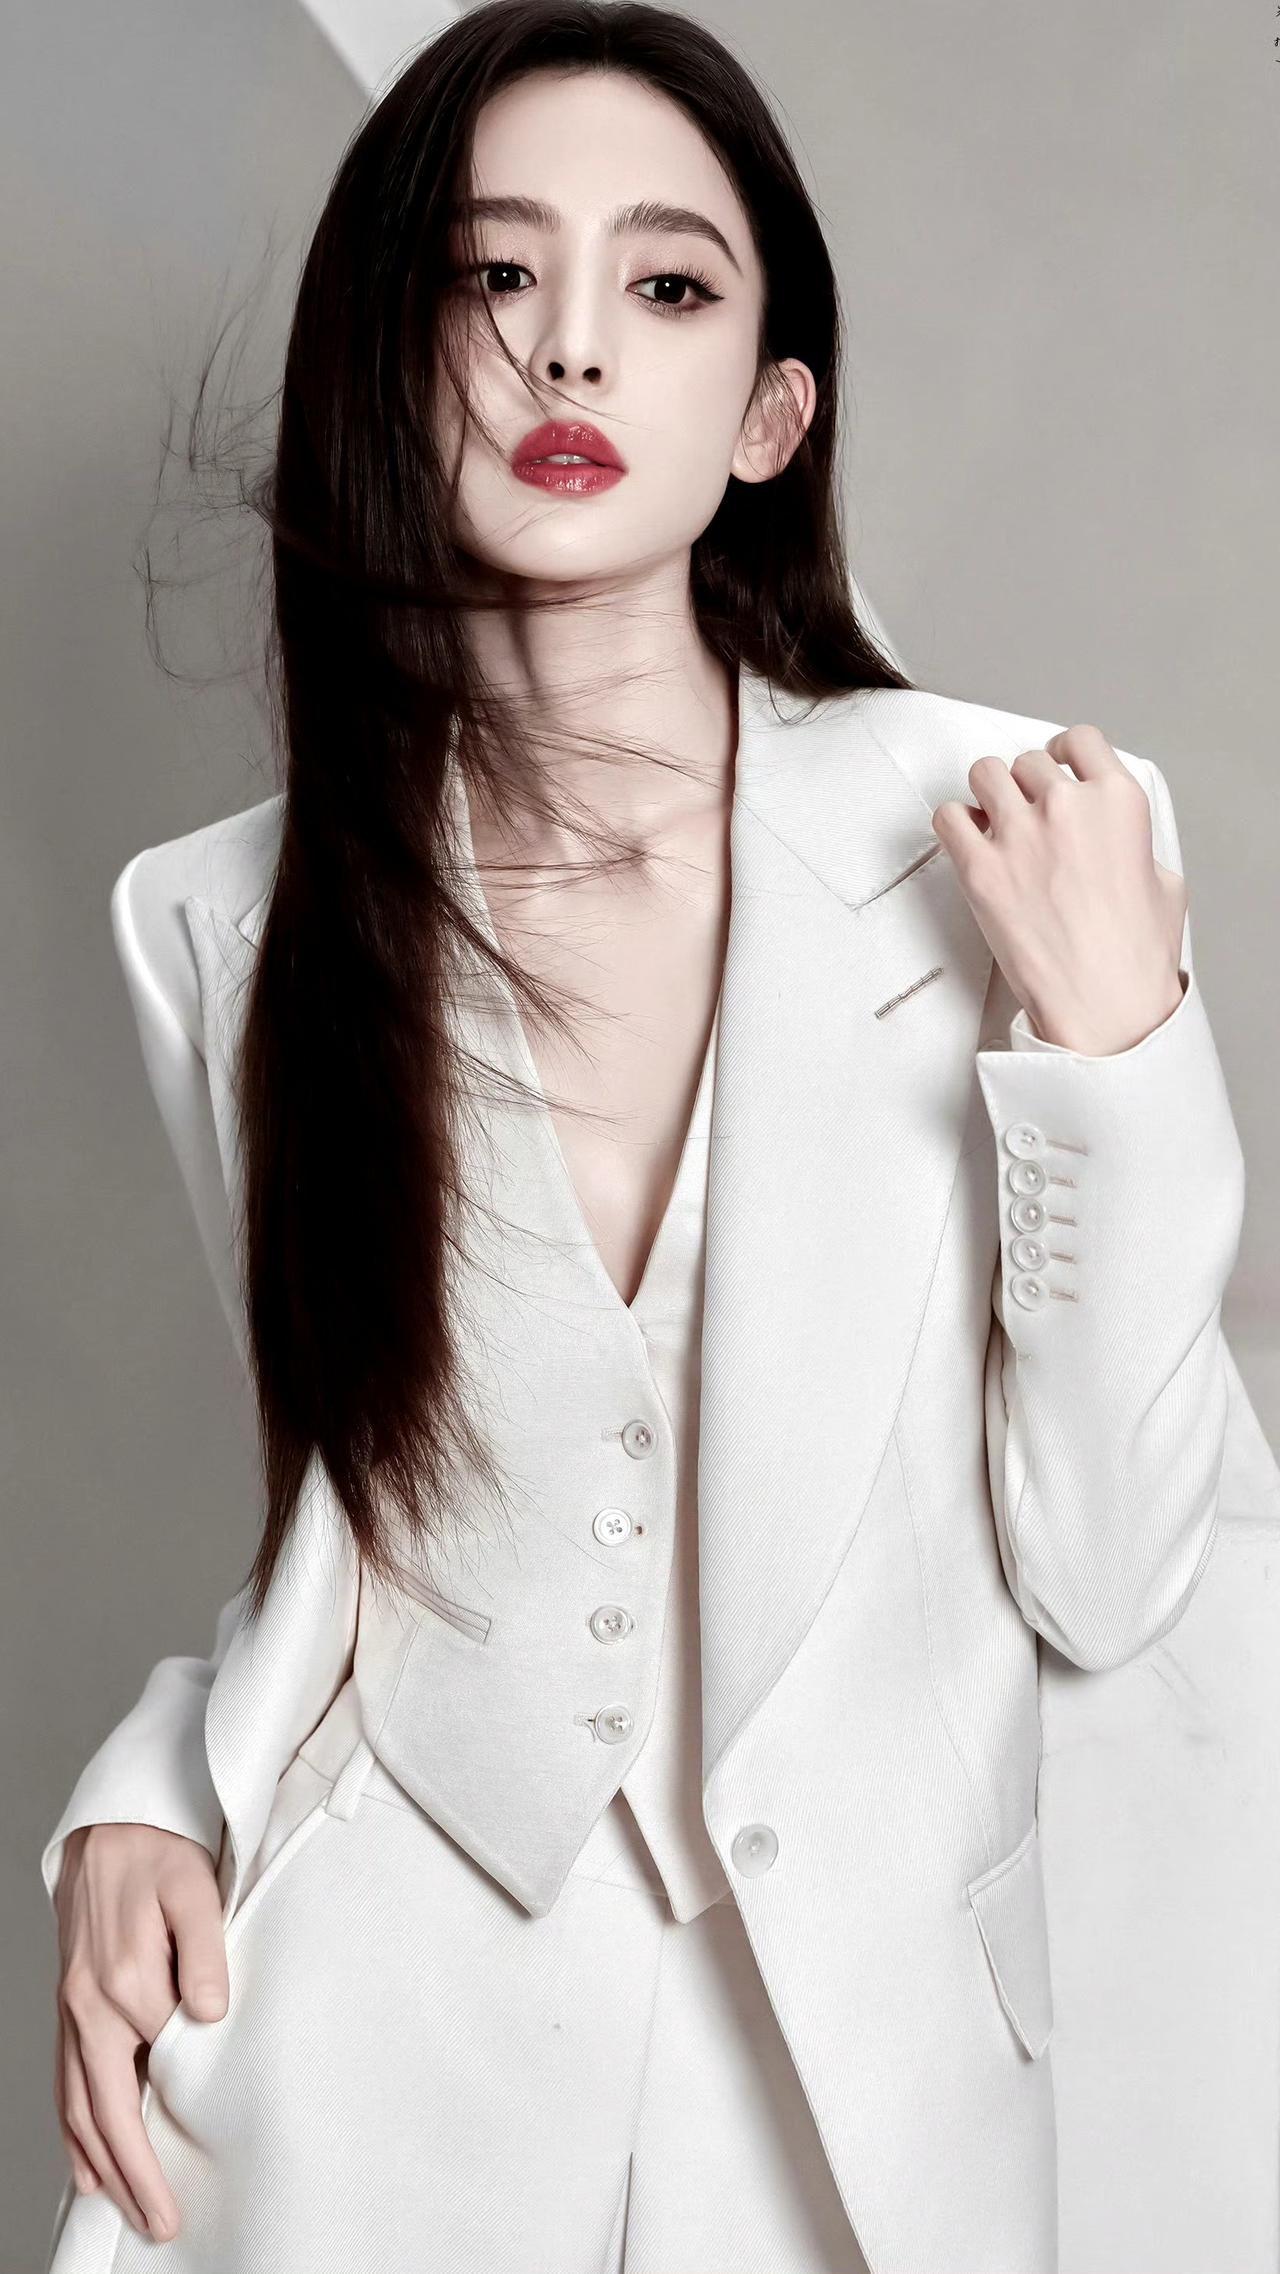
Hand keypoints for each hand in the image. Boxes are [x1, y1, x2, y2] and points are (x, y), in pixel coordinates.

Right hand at [52, 1820, 229, 2244]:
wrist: (113, 1823)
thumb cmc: (160, 1851)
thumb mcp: (194, 1887)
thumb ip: (202, 1951)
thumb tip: (207, 2014)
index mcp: (124, 1978)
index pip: (162, 2063)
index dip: (187, 2111)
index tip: (211, 2160)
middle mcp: (89, 2004)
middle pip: (108, 2109)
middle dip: (134, 2173)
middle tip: (162, 2221)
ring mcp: (72, 2009)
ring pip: (79, 2105)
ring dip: (102, 2163)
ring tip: (128, 2208)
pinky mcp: (68, 2007)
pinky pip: (65, 2083)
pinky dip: (73, 2131)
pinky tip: (86, 2163)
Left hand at [930, 724, 1187, 1054]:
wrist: (1102, 1001)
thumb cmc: (1134, 956)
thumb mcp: (1165, 883)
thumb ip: (1135, 846)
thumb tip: (1117, 845)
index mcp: (1118, 801)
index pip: (1081, 740)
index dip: (1062, 751)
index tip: (1053, 764)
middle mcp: (1068, 806)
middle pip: (1027, 761)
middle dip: (1024, 786)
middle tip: (1024, 815)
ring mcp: (1021, 833)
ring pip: (984, 773)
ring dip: (987, 795)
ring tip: (992, 823)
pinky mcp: (980, 867)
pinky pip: (947, 816)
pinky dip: (954, 824)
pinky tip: (967, 843)